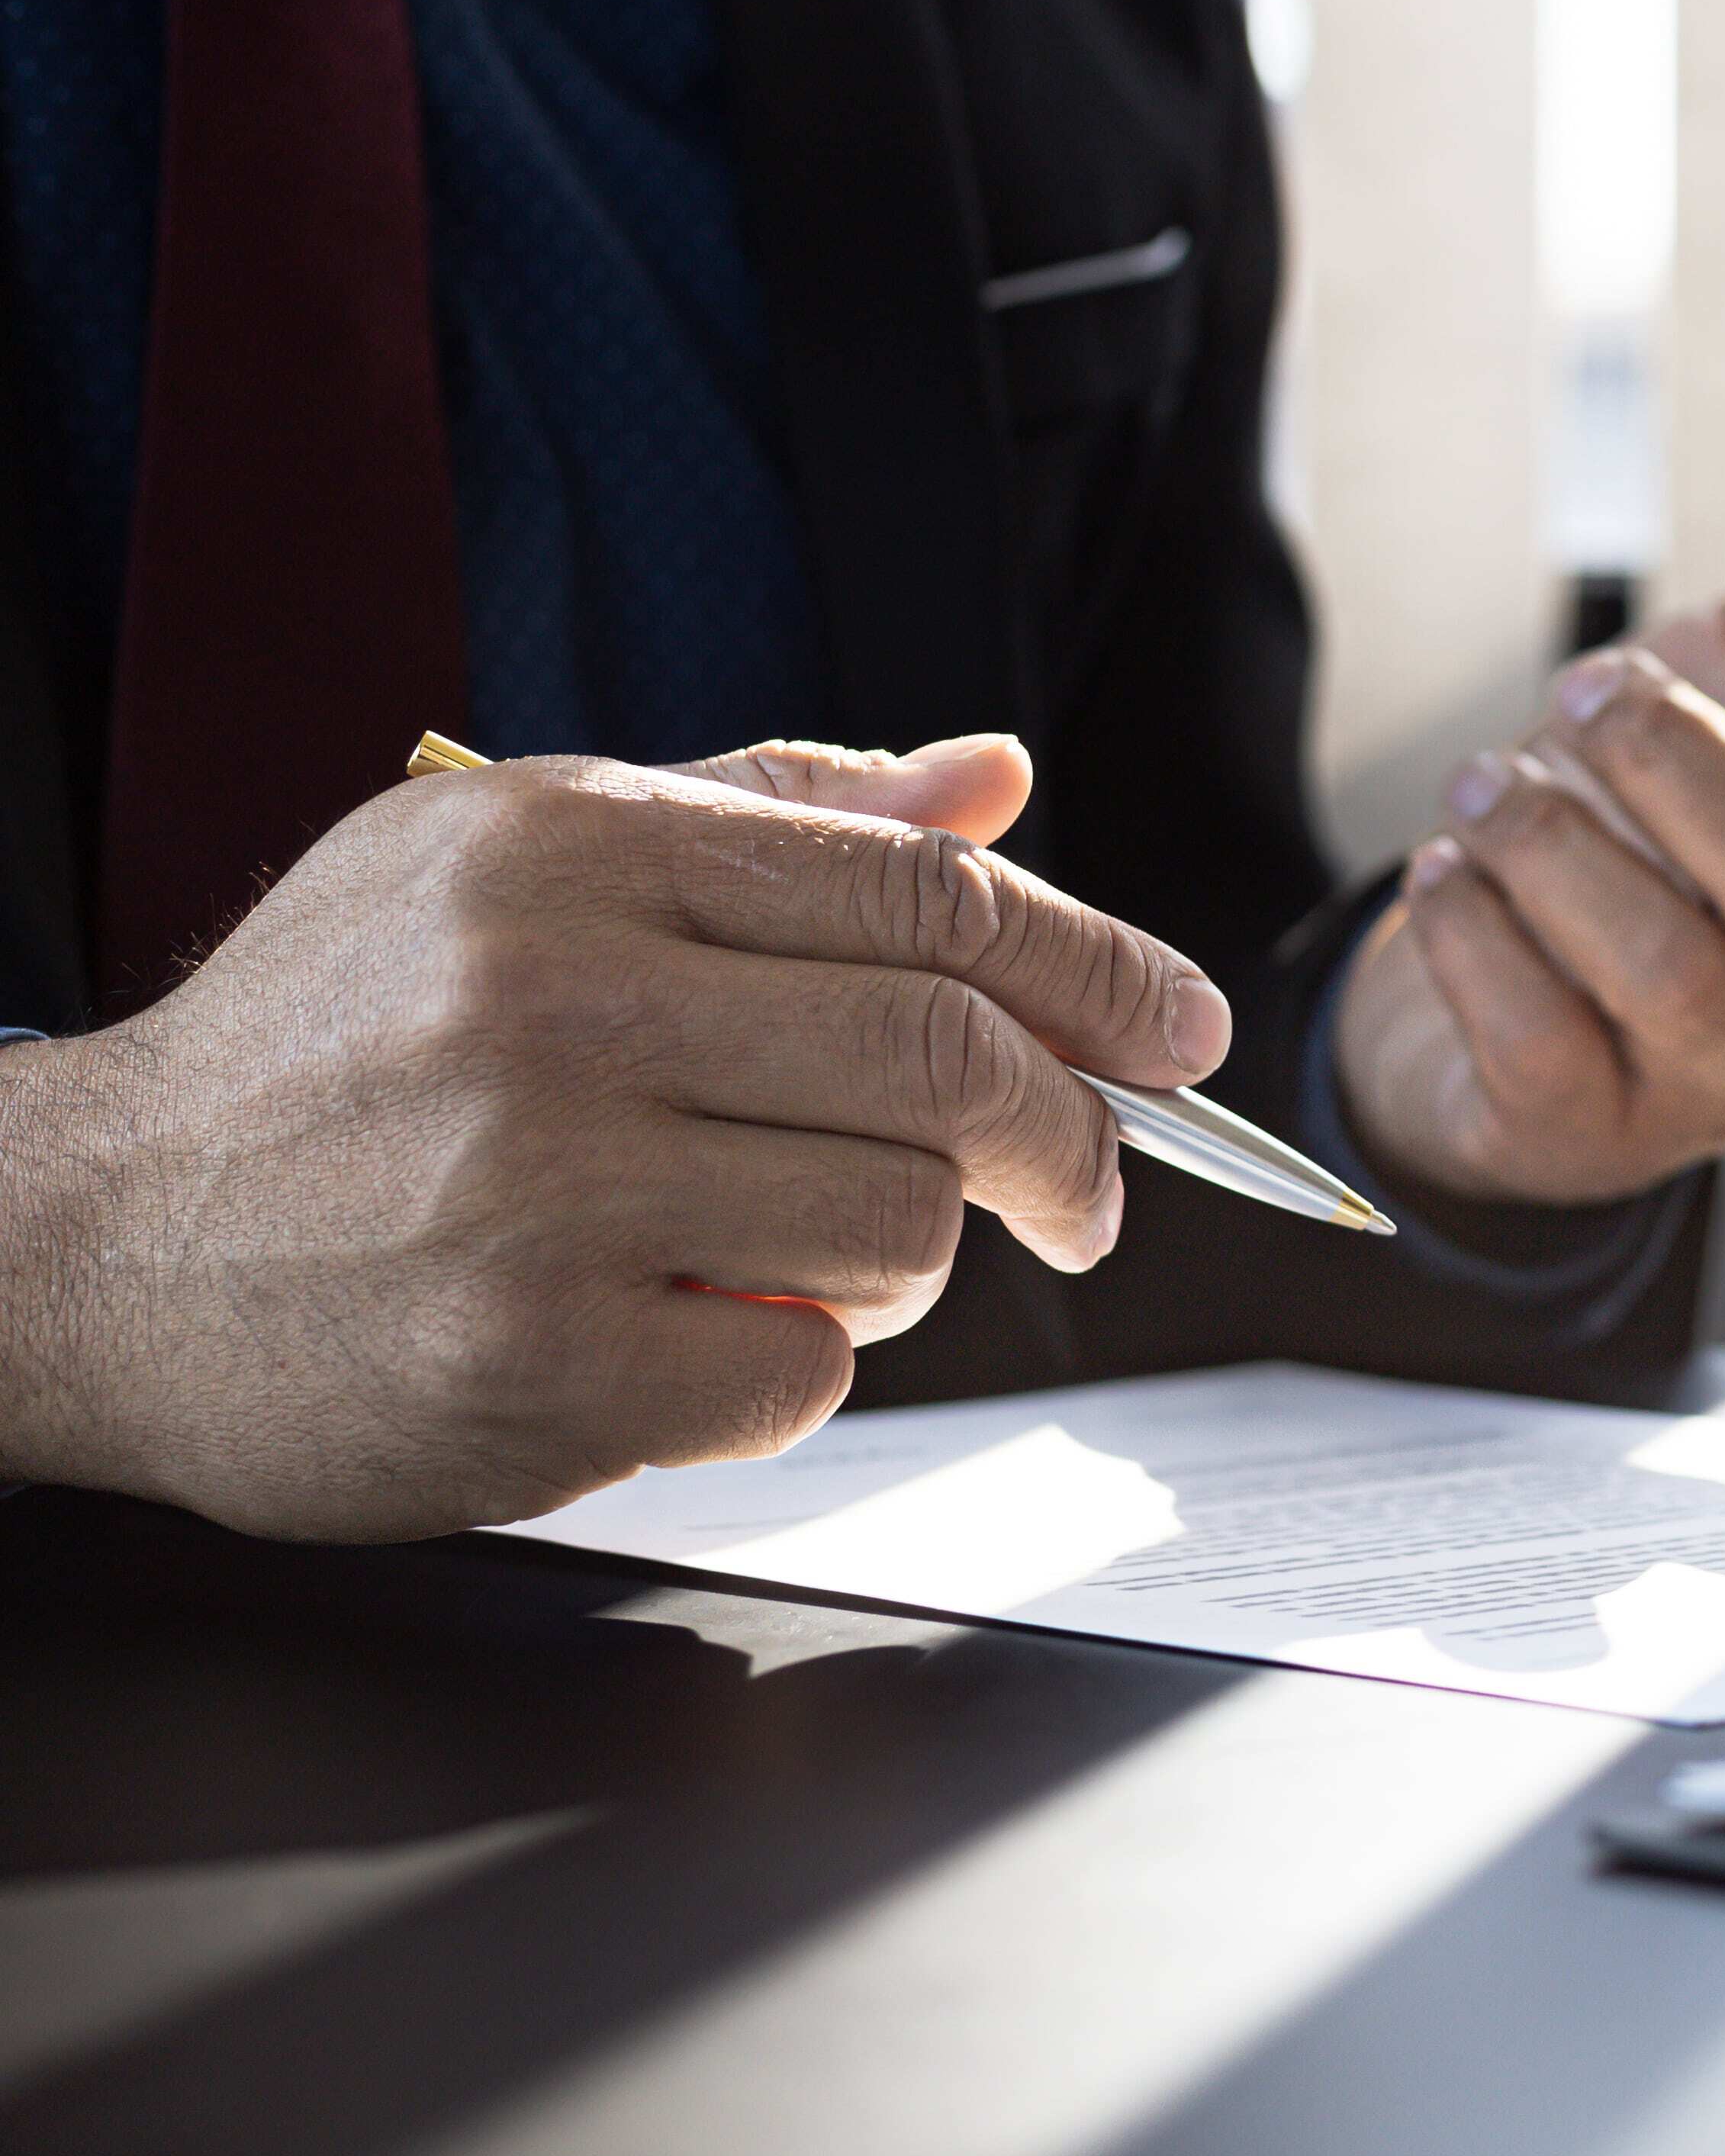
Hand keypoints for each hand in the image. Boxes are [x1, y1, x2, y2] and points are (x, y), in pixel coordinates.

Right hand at [0, 735, 1226, 1541]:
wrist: (83, 1242)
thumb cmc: (326, 1045)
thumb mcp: (508, 859)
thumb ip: (768, 813)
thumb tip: (990, 779)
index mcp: (573, 850)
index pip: (931, 899)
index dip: (1103, 970)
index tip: (1184, 1033)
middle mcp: (558, 1003)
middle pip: (953, 1061)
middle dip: (1074, 1134)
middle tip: (1092, 1188)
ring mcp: (542, 1192)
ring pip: (899, 1226)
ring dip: (905, 1259)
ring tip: (796, 1248)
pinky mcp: (532, 1365)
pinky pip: (797, 1376)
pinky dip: (790, 1370)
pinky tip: (689, 1334)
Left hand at [1334, 395, 1724, 1205]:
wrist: (1490, 1008)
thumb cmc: (1654, 831)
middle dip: (1677, 766)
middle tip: (1586, 689)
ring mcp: (1714, 1086)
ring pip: (1662, 962)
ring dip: (1556, 845)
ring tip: (1486, 783)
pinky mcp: (1586, 1132)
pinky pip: (1537, 1030)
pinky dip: (1478, 929)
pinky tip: (1454, 869)